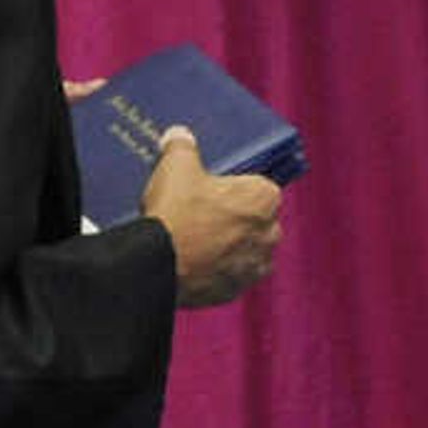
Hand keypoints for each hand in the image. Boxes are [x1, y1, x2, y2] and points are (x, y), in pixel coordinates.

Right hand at [141, 127, 281, 309]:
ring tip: (196, 238)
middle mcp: (269, 234)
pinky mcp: (235, 291)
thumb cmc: (177, 211)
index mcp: (264, 198)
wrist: (158, 264)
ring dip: (229, 245)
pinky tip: (194, 260)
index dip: (236, 187)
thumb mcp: (176, 164)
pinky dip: (217, 269)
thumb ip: (182, 145)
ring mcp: (254, 267)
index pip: (260, 187)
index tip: (215, 188)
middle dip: (235, 217)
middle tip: (202, 212)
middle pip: (255, 219)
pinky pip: (231, 275)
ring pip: (245, 250)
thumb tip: (179, 135)